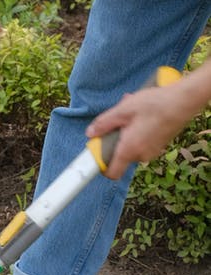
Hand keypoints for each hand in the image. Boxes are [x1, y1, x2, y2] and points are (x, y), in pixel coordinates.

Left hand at [86, 59, 210, 178]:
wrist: (184, 101)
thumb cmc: (154, 104)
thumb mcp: (123, 110)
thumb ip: (104, 123)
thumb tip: (91, 133)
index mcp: (129, 150)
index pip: (112, 173)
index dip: (101, 165)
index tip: (98, 151)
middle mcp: (141, 156)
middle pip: (120, 155)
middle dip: (116, 139)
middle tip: (118, 120)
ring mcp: (152, 152)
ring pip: (131, 146)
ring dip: (127, 133)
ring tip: (132, 113)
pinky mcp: (159, 145)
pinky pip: (142, 142)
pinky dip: (138, 132)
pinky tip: (142, 115)